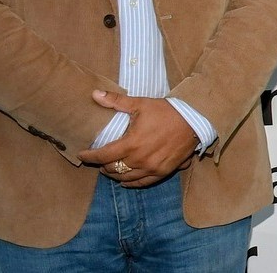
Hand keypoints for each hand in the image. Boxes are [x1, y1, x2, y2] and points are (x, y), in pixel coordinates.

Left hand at [77, 90, 198, 188]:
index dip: (88, 157)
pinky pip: (142, 183)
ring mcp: (151, 168)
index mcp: (131, 144)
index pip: (102, 156)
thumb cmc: (167, 111)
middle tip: (98, 159)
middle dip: (101, 165)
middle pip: (112, 169)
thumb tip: (94, 94)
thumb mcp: (140, 104)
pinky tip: (125, 180)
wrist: (195, 120)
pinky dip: (131, 183)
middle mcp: (139, 160)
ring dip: (114, 174)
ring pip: (125, 178)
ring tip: (109, 169)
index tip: (81, 155)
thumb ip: (116, 101)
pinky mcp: (163, 172)